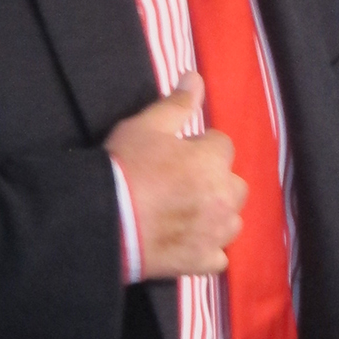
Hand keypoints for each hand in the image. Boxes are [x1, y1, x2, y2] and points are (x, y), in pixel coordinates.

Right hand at [105, 74, 247, 276]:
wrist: (104, 220)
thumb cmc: (125, 167)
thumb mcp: (146, 126)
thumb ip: (177, 104)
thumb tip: (196, 77)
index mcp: (215, 162)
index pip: (222, 145)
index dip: (200, 147)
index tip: (177, 154)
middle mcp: (225, 198)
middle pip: (234, 184)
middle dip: (216, 181)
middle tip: (182, 184)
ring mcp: (216, 233)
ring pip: (232, 220)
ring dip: (217, 215)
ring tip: (187, 213)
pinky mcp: (203, 262)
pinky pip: (219, 256)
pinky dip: (208, 249)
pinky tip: (188, 242)